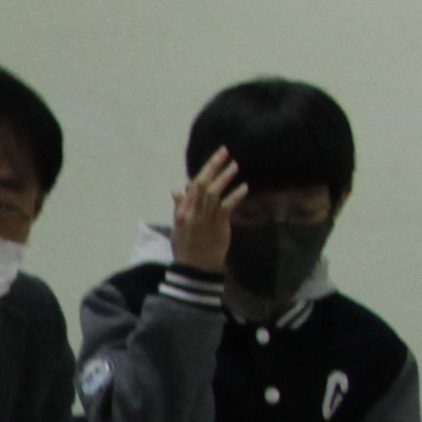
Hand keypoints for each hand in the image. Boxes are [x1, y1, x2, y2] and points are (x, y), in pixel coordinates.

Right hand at [168, 146, 245, 278]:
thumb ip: (180, 206)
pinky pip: (227, 206)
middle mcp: (192, 212)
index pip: (192, 186)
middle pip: (202, 183)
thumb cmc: (186, 249)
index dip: (204, 170)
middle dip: (214, 165)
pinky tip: (244, 187)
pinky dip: (235, 195)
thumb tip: (177, 188)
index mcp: (182, 211)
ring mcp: (205, 218)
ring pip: (214, 192)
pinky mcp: (218, 225)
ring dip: (225, 177)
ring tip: (235, 165)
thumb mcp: (178, 227)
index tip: (215, 158)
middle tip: (225, 151)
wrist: (194, 270)